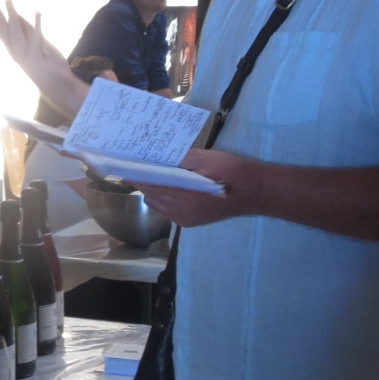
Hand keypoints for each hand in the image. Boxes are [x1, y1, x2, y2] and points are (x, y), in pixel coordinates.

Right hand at [0, 0, 86, 118]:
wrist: (58, 86)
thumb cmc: (47, 64)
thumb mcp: (37, 42)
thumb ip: (27, 30)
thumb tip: (16, 14)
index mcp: (14, 47)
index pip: (0, 28)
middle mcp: (15, 51)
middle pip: (2, 29)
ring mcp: (24, 55)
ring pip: (14, 32)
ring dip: (12, 15)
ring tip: (9, 1)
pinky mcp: (36, 58)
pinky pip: (36, 38)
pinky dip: (37, 25)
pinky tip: (38, 12)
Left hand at [137, 149, 262, 227]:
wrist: (256, 191)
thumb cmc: (232, 172)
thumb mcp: (206, 158)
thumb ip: (180, 158)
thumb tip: (159, 156)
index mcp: (185, 196)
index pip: (151, 185)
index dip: (135, 175)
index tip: (121, 165)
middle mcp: (181, 212)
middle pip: (151, 195)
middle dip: (142, 180)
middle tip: (132, 165)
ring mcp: (186, 220)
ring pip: (157, 204)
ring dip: (152, 190)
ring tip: (149, 173)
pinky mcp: (191, 222)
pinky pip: (167, 210)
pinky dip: (162, 198)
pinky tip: (165, 186)